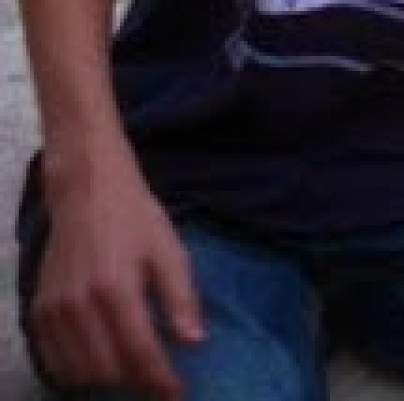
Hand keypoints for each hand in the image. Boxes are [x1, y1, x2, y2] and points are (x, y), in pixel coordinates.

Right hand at [29, 162, 203, 399]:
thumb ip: (181, 298)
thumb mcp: (170, 251)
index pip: (139, 351)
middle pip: (107, 369)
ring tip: (133, 368)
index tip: (176, 393)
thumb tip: (194, 342)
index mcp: (116, 288)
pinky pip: (55, 360)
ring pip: (79, 371)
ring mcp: (54, 310)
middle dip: (136, 380)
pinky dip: (79, 369)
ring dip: (108, 378)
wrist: (87, 193)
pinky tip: (101, 359)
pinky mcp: (39, 311)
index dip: (159, 379)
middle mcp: (79, 304)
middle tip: (157, 376)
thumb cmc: (136, 219)